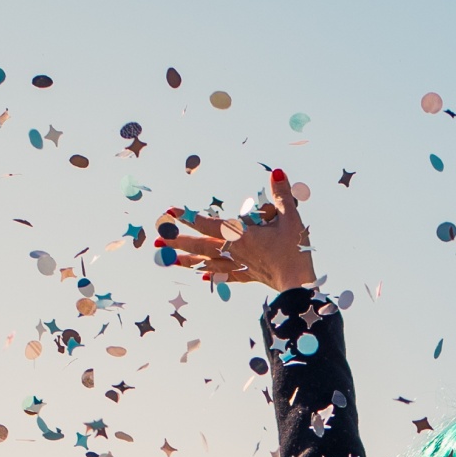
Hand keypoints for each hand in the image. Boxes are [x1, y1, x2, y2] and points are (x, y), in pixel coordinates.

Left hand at [154, 169, 317, 294]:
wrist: (298, 284)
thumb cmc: (295, 250)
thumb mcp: (291, 218)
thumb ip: (282, 194)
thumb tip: (276, 172)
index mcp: (240, 236)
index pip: (208, 223)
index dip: (188, 216)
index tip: (169, 211)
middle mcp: (234, 251)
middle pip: (200, 245)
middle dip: (177, 241)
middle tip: (156, 240)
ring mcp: (239, 265)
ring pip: (206, 262)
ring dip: (185, 260)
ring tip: (166, 260)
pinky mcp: (248, 276)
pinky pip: (225, 275)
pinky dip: (212, 274)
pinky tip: (202, 276)